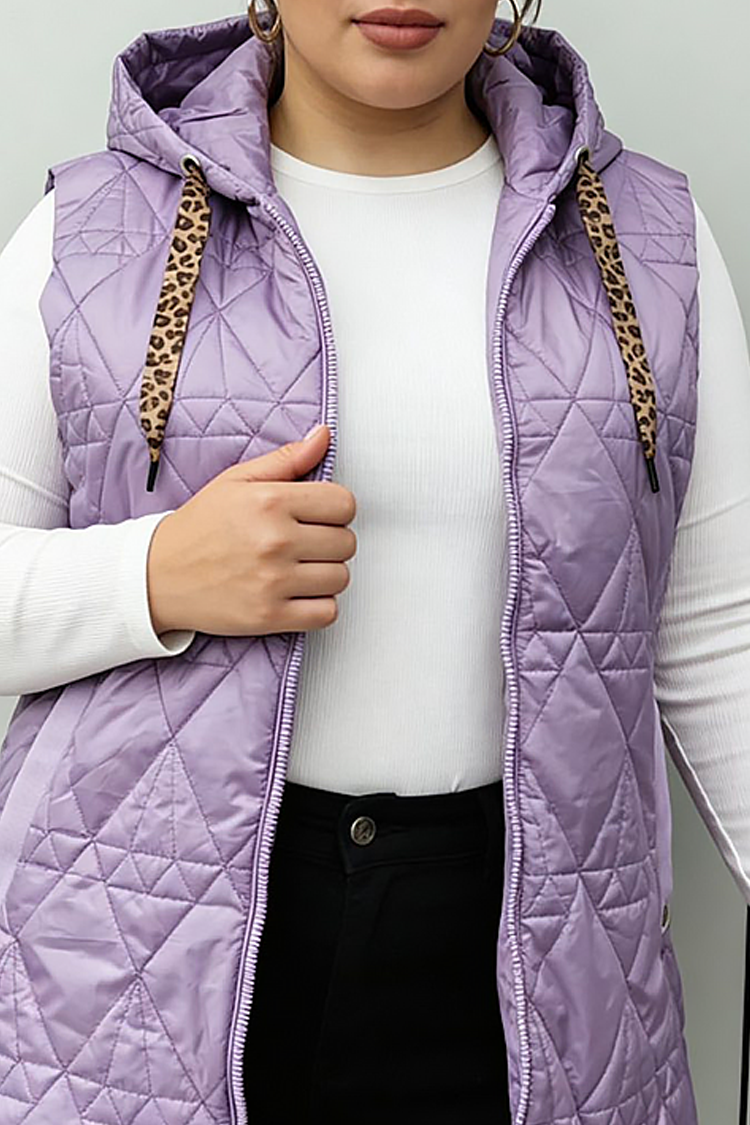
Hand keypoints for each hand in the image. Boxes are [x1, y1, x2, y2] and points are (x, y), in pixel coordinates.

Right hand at [146, 424, 355, 636]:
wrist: (157, 576)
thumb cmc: (198, 528)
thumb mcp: (236, 481)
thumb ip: (286, 460)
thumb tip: (323, 436)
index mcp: (270, 502)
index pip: (344, 504)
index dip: (335, 509)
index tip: (318, 515)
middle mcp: (274, 541)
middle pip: (346, 543)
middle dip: (331, 541)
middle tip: (304, 543)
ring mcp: (273, 582)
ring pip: (340, 578)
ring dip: (325, 575)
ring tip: (298, 568)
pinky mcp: (270, 616)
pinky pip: (327, 613)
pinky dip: (319, 607)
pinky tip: (298, 594)